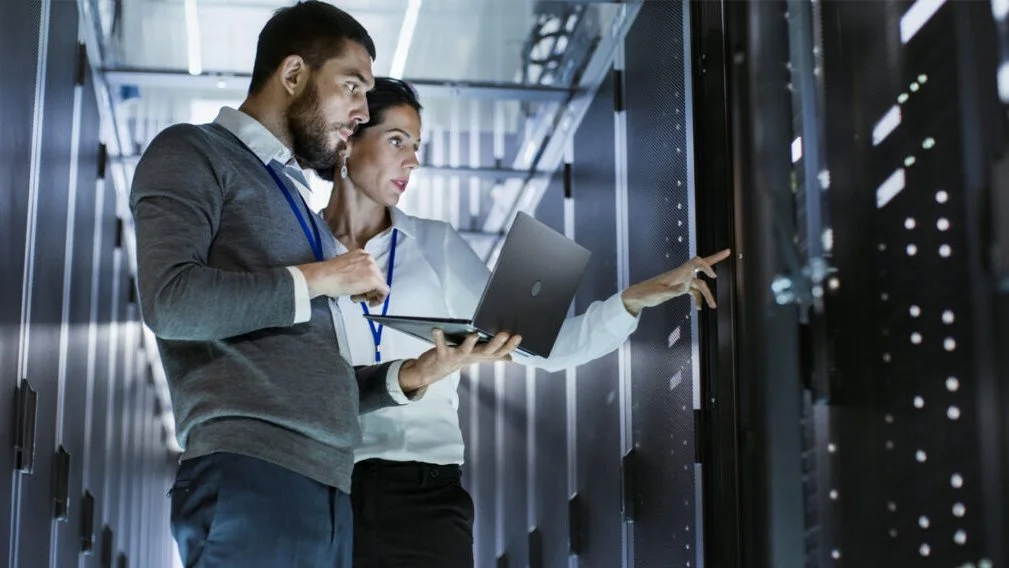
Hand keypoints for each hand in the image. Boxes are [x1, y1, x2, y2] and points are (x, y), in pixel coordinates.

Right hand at [296, 250, 388, 305]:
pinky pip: (384, 291)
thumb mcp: (344, 266)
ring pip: (380, 284)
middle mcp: (369, 258)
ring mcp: (373, 268)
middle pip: (376, 277)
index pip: (370, 270)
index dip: (366, 282)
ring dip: (369, 294)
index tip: (359, 289)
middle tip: (356, 296)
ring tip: (355, 297)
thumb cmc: (328, 274)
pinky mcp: (374, 280)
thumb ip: (355, 270)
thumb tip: (359, 280)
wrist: (323, 277)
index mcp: (361, 253)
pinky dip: (379, 299)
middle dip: (368, 289)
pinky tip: (370, 303)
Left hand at [398, 329, 522, 393]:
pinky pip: (440, 345)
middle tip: (505, 334)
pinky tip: (437, 329)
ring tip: (474, 334)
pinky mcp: (442, 355)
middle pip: (486, 352)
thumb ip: (492, 355)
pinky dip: (439, 337)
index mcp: (480, 356)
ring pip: (465, 351)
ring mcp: (456, 357)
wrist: (433, 372)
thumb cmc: (456, 359)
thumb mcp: (476, 357)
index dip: (509, 346)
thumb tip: (510, 357)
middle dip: (496, 344)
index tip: (518, 337)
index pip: (499, 352)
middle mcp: (470, 357)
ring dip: (470, 343)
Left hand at [620, 249, 731, 314]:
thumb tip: (684, 289)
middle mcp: (681, 275)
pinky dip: (698, 299)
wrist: (637, 296)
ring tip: (713, 307)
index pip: (696, 262)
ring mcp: (681, 281)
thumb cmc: (646, 293)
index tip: (713, 276)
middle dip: (715, 259)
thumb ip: (672, 291)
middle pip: (701, 266)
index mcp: (677, 273)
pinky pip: (693, 291)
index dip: (706, 266)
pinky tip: (699, 308)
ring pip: (700, 285)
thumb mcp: (658, 294)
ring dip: (708, 295)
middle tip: (728, 252)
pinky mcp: (679, 288)